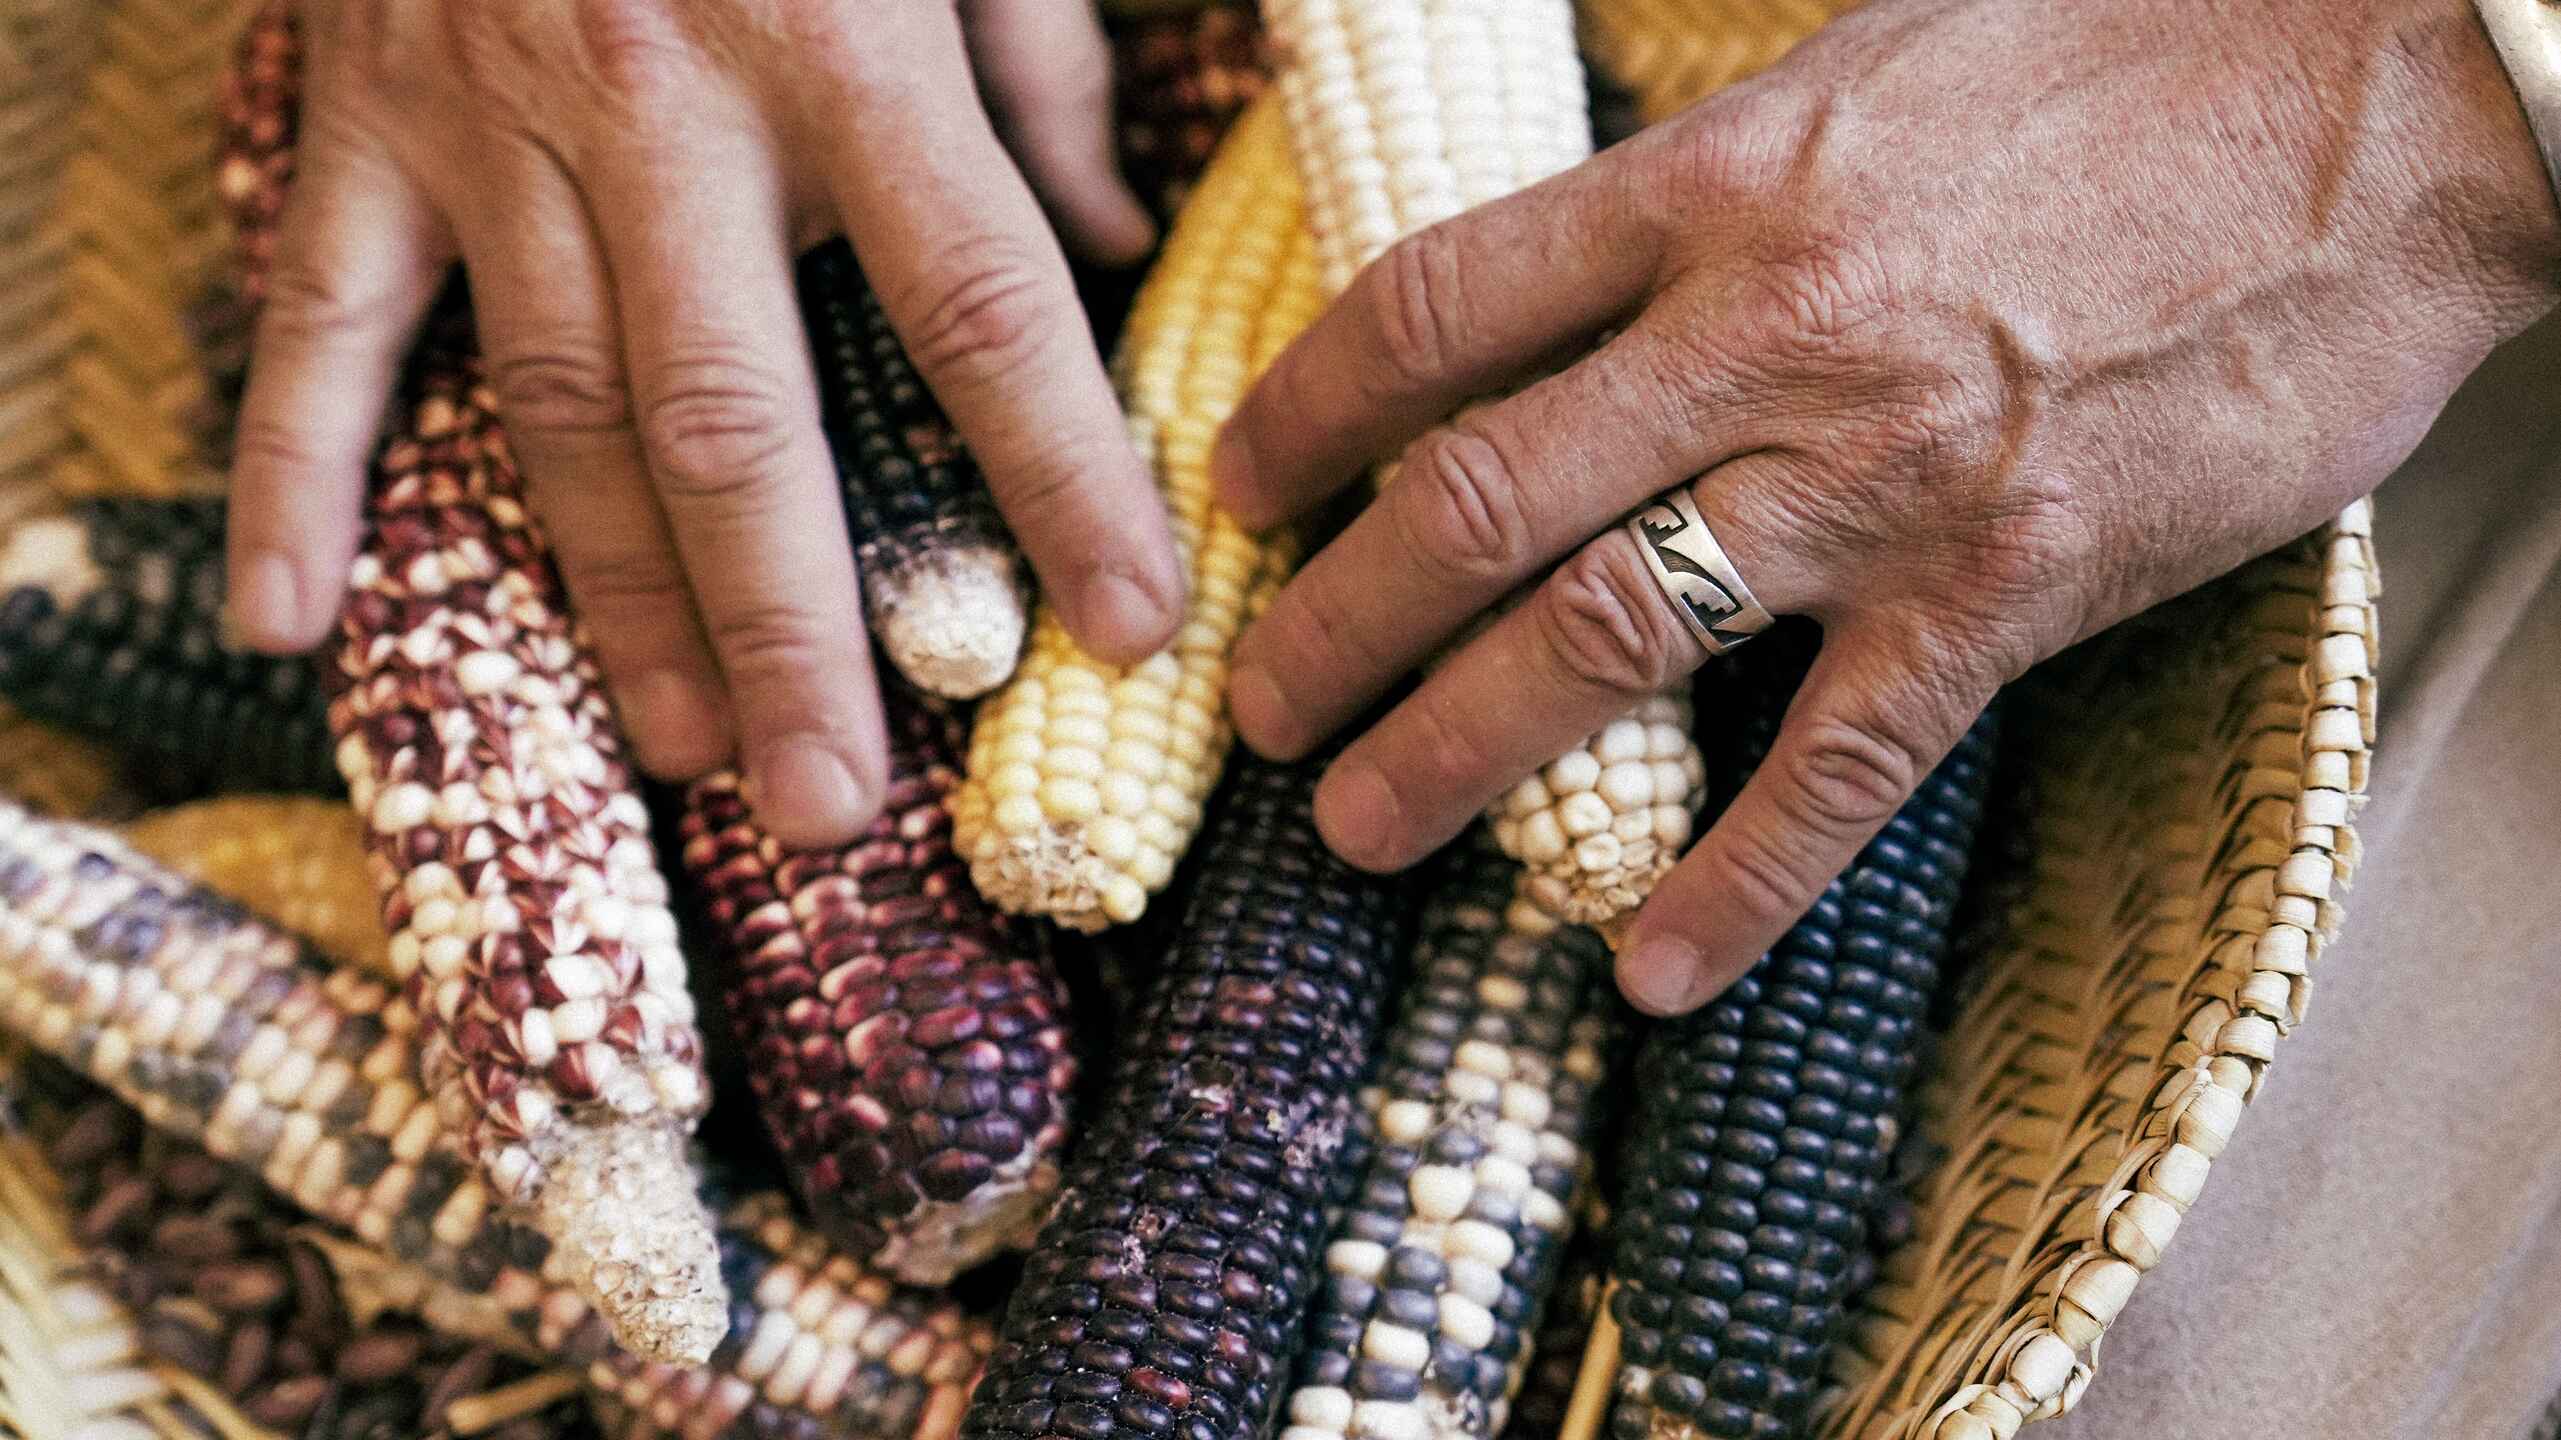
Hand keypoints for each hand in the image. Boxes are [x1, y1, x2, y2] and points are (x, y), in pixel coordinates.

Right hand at [225, 0, 1186, 847]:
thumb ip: (1040, 69)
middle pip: (739, 421)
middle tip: (836, 806)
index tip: (1131, 625)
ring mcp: (487, 124)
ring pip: (554, 411)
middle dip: (794, 630)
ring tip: (680, 749)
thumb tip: (1109, 251)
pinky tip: (289, 620)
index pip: (987, 308)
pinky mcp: (357, 117)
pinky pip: (319, 319)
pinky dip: (296, 470)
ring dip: (615, 600)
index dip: (1067, 477)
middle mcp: (665, 111)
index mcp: (846, 50)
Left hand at [1213, 0, 2560, 1012]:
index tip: (1248, 486)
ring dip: (1456, 749)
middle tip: (1259, 704)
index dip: (1311, 409)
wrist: (2387, 101)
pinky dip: (1736, 884)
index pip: (1439, 307)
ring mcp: (1881, 476)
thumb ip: (1715, 182)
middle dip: (1340, 620)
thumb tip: (1582, 267)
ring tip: (1356, 829)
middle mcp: (1768, 336)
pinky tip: (1653, 970)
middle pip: (1479, 498)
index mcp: (1720, 186)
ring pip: (1607, 636)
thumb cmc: (2130, 55)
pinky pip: (1839, 770)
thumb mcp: (1872, 65)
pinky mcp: (2011, 588)